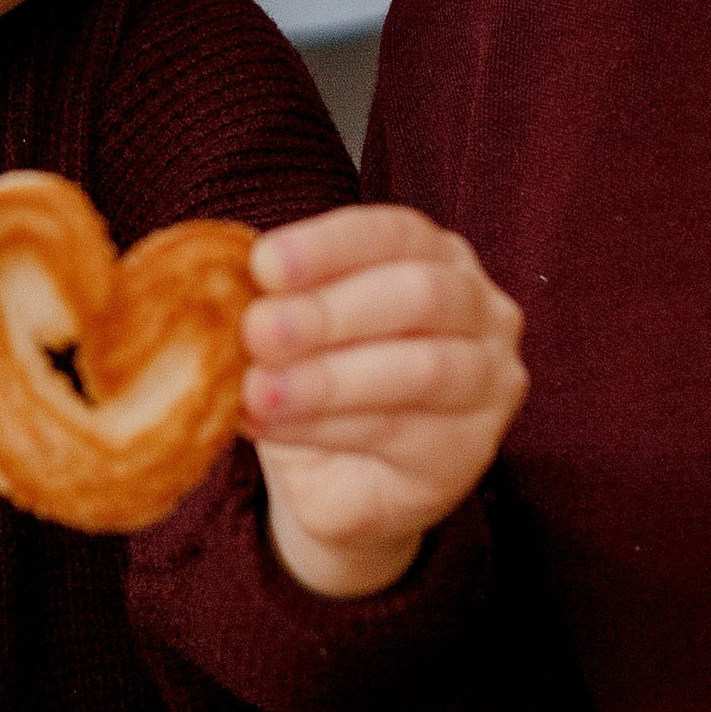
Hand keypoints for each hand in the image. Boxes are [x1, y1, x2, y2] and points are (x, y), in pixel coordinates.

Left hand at [239, 203, 525, 600]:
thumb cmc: (320, 379)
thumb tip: (222, 277)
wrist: (338, 478)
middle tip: (258, 330)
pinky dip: (326, 426)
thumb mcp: (298, 328)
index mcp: (439, 257)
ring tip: (259, 390)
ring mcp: (488, 383)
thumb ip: (281, 299)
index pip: (397, 233)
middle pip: (420, 295)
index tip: (263, 263)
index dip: (330, 244)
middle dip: (331, 311)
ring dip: (328, 378)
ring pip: (420, 369)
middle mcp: (481, 310)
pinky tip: (274, 425)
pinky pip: (401, 432)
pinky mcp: (468, 451)